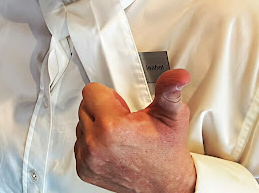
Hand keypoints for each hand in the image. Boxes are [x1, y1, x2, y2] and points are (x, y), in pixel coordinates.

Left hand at [75, 69, 195, 192]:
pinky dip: (92, 142)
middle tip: (123, 121)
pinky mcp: (84, 170)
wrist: (167, 186)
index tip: (122, 106)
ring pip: (81, 123)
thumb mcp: (172, 116)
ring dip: (96, 125)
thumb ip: (169, 90)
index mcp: (111, 127)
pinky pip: (79, 142)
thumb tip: (179, 76)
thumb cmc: (167, 151)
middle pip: (84, 105)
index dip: (109, 95)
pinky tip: (111, 147)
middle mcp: (95, 144)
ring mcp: (88, 159)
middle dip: (102, 108)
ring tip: (119, 135)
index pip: (90, 91)